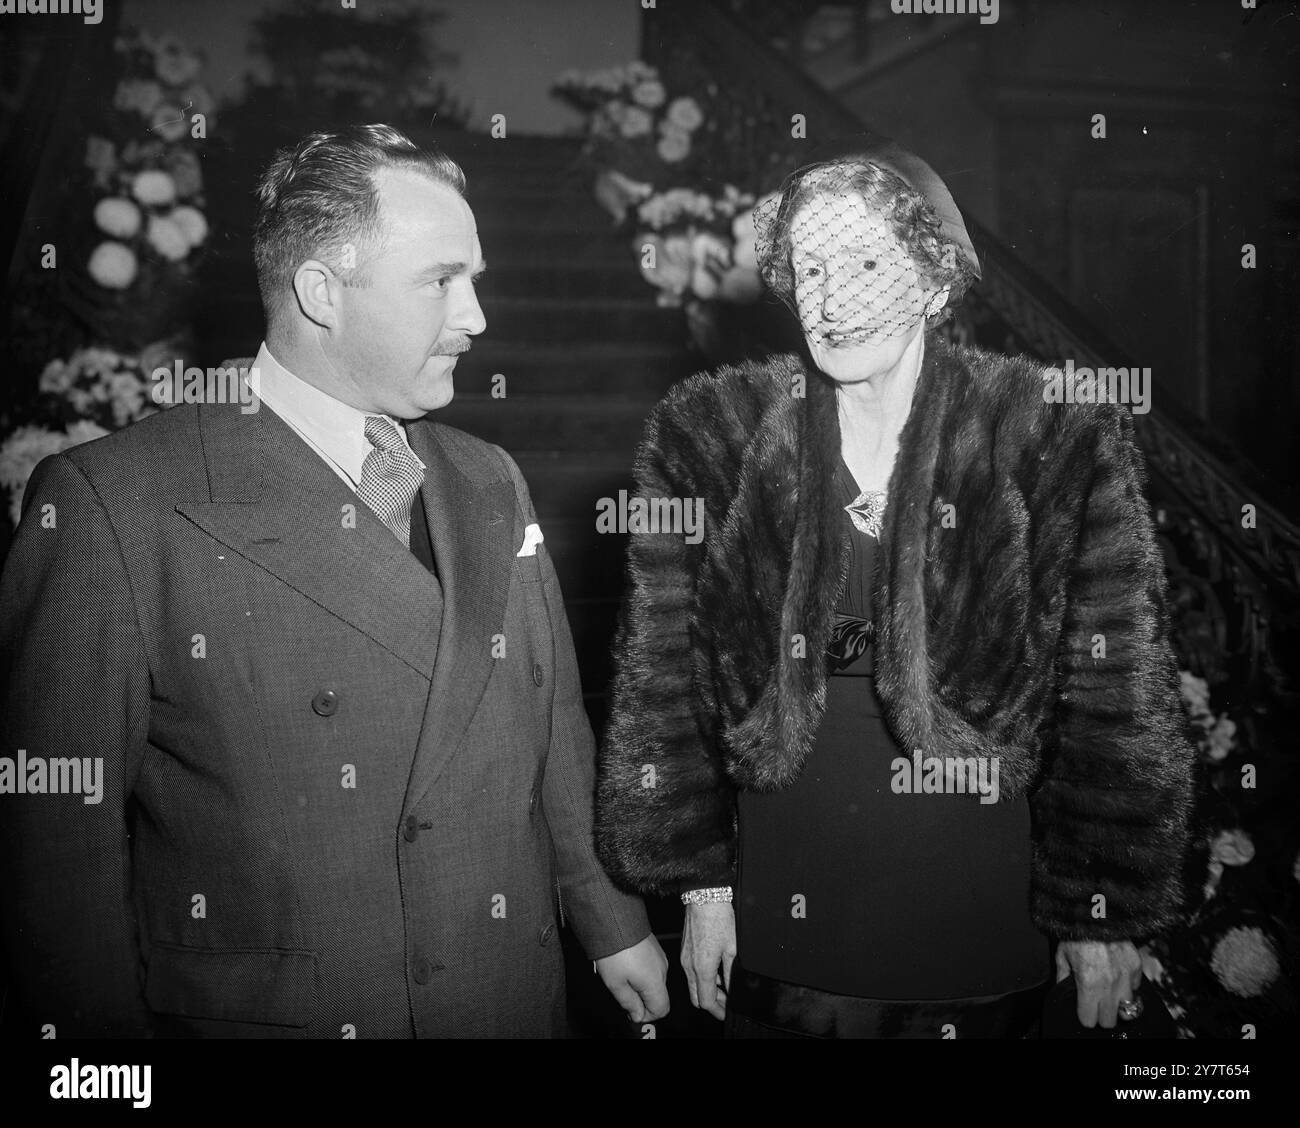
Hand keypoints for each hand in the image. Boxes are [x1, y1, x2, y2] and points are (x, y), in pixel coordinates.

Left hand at [595, 933, 670, 1023]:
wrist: (615, 920)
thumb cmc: (614, 950)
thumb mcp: (616, 984)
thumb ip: (629, 1004)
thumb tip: (637, 1015)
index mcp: (655, 981)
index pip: (661, 1009)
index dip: (647, 1016)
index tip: (631, 1012)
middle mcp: (662, 969)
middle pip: (658, 995)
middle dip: (641, 1000)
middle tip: (621, 993)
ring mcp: (660, 957)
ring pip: (654, 981)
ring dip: (640, 985)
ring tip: (620, 976)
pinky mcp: (655, 948)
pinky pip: (652, 968)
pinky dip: (641, 972)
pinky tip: (625, 964)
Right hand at [681, 901, 735, 1020]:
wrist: (704, 897)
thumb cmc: (719, 918)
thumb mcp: (732, 949)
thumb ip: (731, 974)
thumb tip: (732, 990)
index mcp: (702, 968)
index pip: (706, 1002)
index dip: (718, 1011)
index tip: (728, 1013)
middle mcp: (689, 966)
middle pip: (696, 998)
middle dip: (711, 1004)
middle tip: (727, 1003)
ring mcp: (684, 958)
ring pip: (693, 986)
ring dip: (707, 991)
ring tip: (724, 988)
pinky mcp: (684, 951)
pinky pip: (691, 973)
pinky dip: (702, 979)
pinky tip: (715, 972)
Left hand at [1056, 939, 1141, 1027]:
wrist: (1096, 911)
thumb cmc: (1076, 932)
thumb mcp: (1062, 954)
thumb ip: (1063, 976)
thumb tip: (1063, 989)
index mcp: (1088, 984)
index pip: (1089, 1019)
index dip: (1084, 1016)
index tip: (1083, 1011)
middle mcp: (1110, 984)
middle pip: (1110, 1020)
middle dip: (1101, 1015)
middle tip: (1096, 1005)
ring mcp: (1126, 977)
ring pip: (1127, 1009)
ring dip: (1118, 1005)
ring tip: (1109, 996)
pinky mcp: (1136, 966)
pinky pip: (1136, 988)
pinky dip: (1129, 987)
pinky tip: (1118, 978)